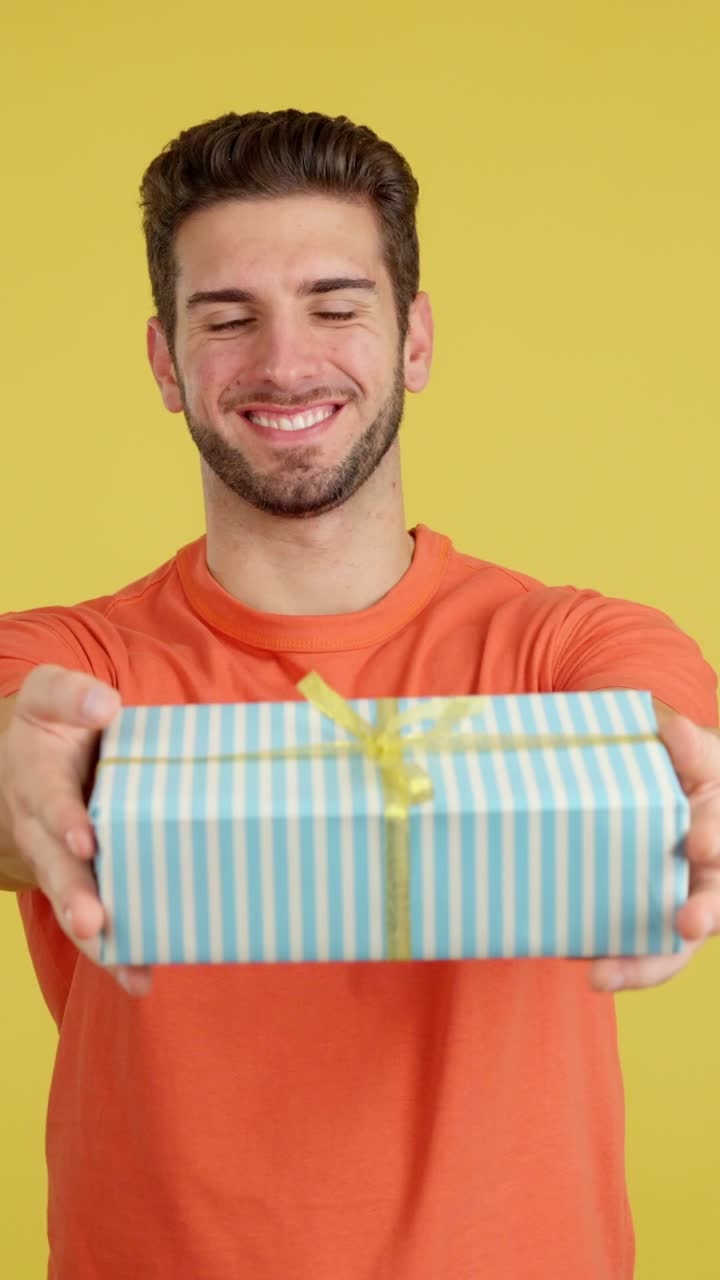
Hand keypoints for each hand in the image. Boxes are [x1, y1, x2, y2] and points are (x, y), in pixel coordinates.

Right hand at [2, 664, 152, 995]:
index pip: (48, 800)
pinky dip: (115, 952)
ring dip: (93, 936)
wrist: (27, 761)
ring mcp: (59, 861)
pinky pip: (94, 921)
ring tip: (121, 962)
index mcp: (37, 780)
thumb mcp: (50, 696)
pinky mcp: (83, 882)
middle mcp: (42, 829)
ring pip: (70, 902)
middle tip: (91, 920)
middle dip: (73, 894)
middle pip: (54, 867)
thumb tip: (104, 704)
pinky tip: (139, 976)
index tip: (84, 838)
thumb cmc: (53, 727)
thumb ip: (72, 696)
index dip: (64, 820)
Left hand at [590, 702, 719, 991]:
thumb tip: (675, 731)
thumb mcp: (699, 758)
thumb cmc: (688, 776)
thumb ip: (691, 749)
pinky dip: (611, 962)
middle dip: (702, 915)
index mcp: (719, 837)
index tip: (701, 842)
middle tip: (687, 923)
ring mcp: (679, 908)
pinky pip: (633, 952)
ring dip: (641, 965)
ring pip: (672, 948)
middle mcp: (709, 880)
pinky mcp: (643, 927)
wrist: (666, 792)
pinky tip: (581, 962)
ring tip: (602, 974)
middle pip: (713, 908)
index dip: (715, 842)